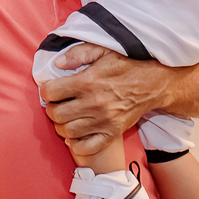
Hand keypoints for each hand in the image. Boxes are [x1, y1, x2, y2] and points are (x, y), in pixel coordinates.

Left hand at [40, 45, 169, 156]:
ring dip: (61, 125)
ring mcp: (103, 121)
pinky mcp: (112, 133)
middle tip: (56, 104)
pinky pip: (86, 147)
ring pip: (67, 132)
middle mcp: (93, 103)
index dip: (46, 90)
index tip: (50, 89)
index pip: (51, 92)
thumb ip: (78, 53)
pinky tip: (74, 135)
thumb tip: (57, 63)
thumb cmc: (125, 66)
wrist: (152, 84)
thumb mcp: (103, 51)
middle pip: (56, 114)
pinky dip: (76, 144)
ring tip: (65, 117)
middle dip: (51, 109)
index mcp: (87, 82)